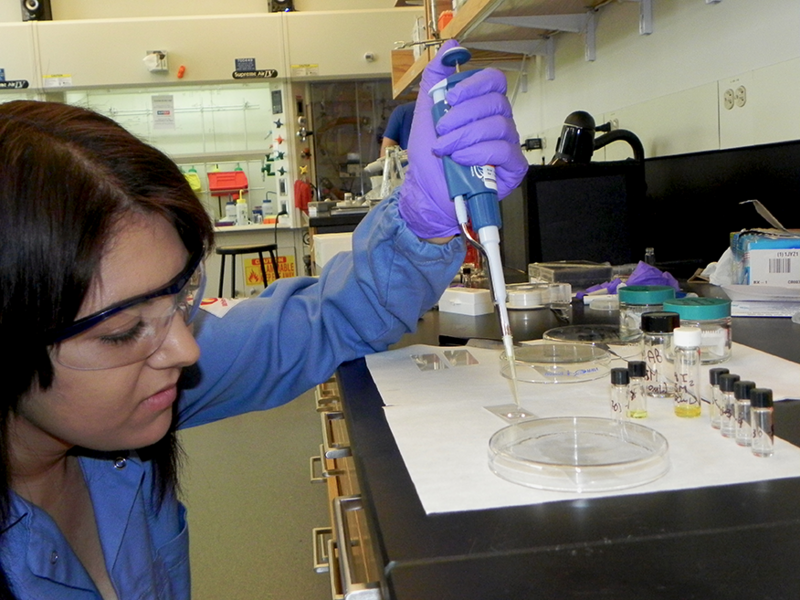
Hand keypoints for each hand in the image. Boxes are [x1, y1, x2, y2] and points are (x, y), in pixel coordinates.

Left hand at [398, 40, 528, 239]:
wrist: (427, 193)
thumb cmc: (430, 159)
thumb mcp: (426, 113)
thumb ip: (435, 79)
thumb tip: (450, 47)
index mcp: (482, 108)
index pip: (494, 81)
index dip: (473, 85)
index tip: (450, 97)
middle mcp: (499, 124)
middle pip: (496, 102)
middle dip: (462, 115)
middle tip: (442, 130)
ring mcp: (508, 146)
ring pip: (498, 126)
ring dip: (464, 136)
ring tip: (445, 149)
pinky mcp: (512, 168)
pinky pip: (503, 150)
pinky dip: (478, 152)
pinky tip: (460, 160)